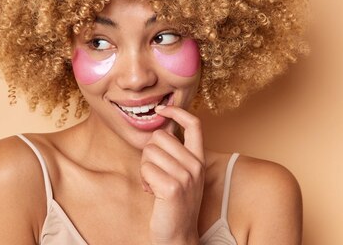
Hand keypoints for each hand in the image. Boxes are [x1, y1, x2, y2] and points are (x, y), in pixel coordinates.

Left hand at [140, 105, 204, 244]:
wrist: (177, 235)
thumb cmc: (173, 204)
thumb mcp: (180, 174)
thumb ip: (173, 153)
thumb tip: (158, 129)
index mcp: (198, 159)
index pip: (194, 124)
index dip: (176, 112)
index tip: (160, 110)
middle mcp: (196, 165)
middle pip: (159, 137)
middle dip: (148, 152)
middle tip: (154, 172)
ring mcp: (186, 176)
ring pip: (149, 152)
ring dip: (144, 168)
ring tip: (154, 184)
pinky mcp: (173, 187)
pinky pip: (146, 169)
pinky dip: (144, 180)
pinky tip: (152, 192)